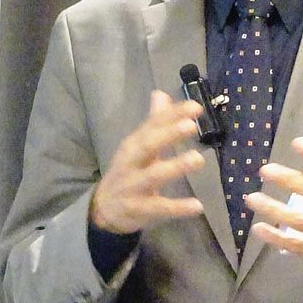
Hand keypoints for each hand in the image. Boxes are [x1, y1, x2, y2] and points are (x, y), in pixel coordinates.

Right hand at [89, 91, 204, 233]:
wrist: (103, 209)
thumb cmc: (128, 172)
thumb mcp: (137, 147)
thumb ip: (153, 122)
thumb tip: (161, 93)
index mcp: (133, 145)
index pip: (152, 125)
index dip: (172, 115)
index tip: (196, 107)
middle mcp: (131, 162)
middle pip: (147, 146)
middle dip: (168, 135)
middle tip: (191, 125)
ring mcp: (133, 186)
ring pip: (153, 176)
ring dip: (175, 167)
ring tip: (199, 159)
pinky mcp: (138, 209)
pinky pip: (159, 208)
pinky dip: (178, 208)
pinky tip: (197, 206)